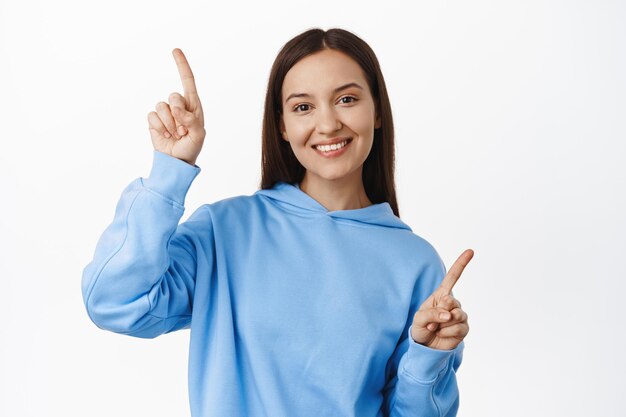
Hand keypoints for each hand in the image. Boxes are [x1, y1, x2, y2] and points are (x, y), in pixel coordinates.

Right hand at [147, 48, 205, 165]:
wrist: (177, 160)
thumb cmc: (191, 146)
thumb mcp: (198, 135)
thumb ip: (191, 120)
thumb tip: (177, 109)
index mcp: (193, 105)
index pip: (187, 81)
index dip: (182, 65)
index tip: (175, 50)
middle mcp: (178, 105)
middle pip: (173, 96)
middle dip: (178, 114)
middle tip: (183, 130)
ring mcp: (165, 112)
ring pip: (161, 107)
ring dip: (169, 124)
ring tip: (175, 135)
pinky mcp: (154, 120)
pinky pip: (152, 116)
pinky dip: (159, 128)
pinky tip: (165, 135)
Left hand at [410, 249, 473, 349]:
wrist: (425, 346)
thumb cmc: (421, 328)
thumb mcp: (420, 318)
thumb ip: (432, 313)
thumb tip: (449, 315)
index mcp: (441, 295)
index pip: (453, 277)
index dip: (461, 264)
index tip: (470, 251)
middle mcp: (452, 303)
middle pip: (451, 300)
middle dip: (440, 311)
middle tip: (432, 321)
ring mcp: (460, 315)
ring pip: (456, 315)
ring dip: (442, 325)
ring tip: (436, 329)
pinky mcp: (464, 328)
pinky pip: (459, 328)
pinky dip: (447, 333)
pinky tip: (442, 334)